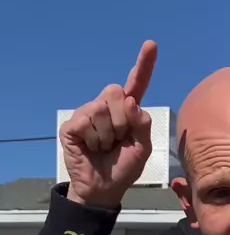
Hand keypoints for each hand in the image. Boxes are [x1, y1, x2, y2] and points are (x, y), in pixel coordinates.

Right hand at [60, 40, 157, 207]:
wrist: (103, 189)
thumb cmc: (123, 169)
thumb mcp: (142, 149)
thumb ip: (143, 125)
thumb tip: (132, 102)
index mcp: (127, 112)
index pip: (136, 85)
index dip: (143, 65)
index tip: (151, 45)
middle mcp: (107, 107)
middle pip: (116, 91)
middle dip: (121, 119)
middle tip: (117, 140)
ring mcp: (88, 114)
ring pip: (102, 108)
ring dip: (108, 134)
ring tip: (104, 147)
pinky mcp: (73, 125)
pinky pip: (86, 121)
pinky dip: (94, 140)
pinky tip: (91, 148)